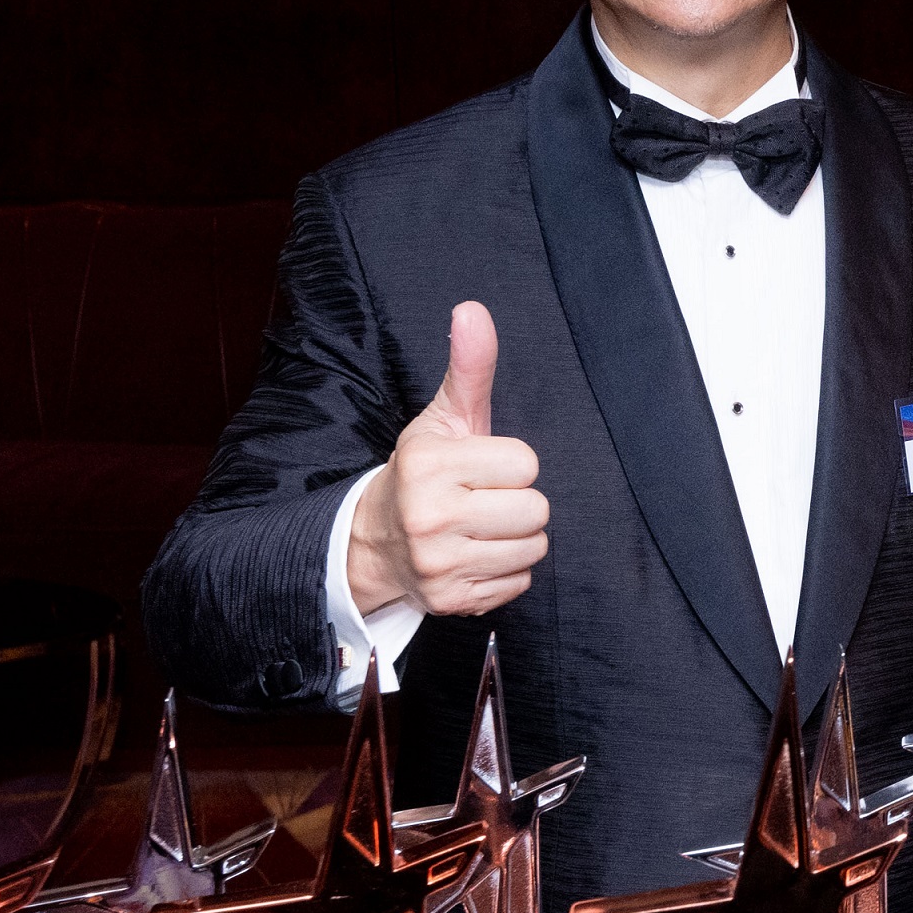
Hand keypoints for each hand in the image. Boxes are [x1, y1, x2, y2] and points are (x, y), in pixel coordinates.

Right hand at [348, 302, 548, 617]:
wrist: (376, 540)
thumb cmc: (424, 471)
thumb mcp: (444, 416)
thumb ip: (469, 367)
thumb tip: (473, 310)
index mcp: (430, 466)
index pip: (526, 464)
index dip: (511, 464)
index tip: (481, 467)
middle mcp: (430, 518)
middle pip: (536, 510)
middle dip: (518, 502)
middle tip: (482, 499)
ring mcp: (439, 565)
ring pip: (533, 548)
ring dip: (516, 538)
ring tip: (480, 527)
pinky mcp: (452, 602)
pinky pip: (519, 584)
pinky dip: (505, 571)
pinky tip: (474, 555)